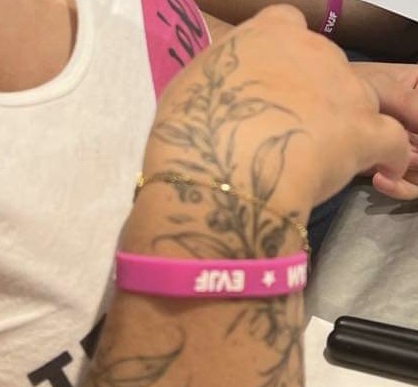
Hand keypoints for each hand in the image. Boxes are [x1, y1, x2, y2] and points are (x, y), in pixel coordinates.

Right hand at [147, 6, 410, 212]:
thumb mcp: (187, 91)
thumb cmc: (190, 132)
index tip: (266, 84)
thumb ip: (215, 82)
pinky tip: (378, 168)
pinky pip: (389, 141)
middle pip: (325, 64)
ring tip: (325, 156)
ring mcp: (344, 89)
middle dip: (312, 93)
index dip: (279, 58)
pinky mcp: (363, 132)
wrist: (219, 170)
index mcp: (267, 34)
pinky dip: (386, 154)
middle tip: (287, 131)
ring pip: (360, 99)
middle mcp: (313, 50)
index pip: (284, 25)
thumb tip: (220, 94)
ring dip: (346, 123)